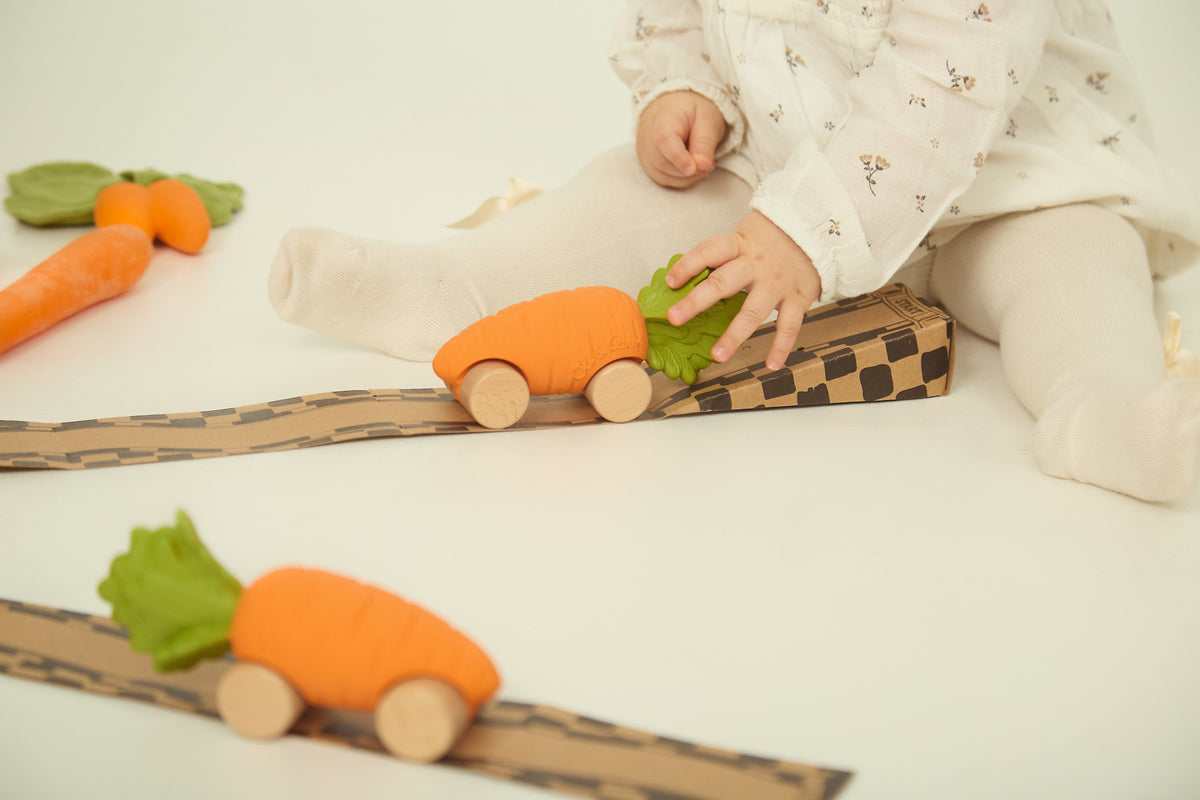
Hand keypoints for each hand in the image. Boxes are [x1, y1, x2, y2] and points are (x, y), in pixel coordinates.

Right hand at [636, 91, 725, 188]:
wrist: (676, 107)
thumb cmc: (692, 111)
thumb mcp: (708, 118)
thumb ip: (706, 142)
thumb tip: (703, 165)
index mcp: (662, 120)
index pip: (665, 143)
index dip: (680, 159)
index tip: (695, 167)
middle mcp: (647, 139)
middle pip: (665, 165)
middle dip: (690, 170)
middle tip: (708, 160)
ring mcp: (645, 154)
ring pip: (664, 177)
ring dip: (687, 177)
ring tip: (701, 162)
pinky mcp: (648, 166)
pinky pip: (664, 180)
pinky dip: (681, 180)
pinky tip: (692, 168)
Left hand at [667, 211, 820, 370]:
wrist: (815, 233)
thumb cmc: (771, 239)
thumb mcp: (744, 236)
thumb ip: (722, 256)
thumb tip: (687, 280)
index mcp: (739, 245)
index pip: (708, 251)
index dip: (688, 266)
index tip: (670, 283)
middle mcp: (756, 264)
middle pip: (723, 283)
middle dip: (696, 302)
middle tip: (675, 319)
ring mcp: (777, 283)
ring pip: (753, 311)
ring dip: (734, 335)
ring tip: (718, 355)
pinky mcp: (798, 298)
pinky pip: (789, 326)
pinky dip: (781, 347)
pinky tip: (771, 365)